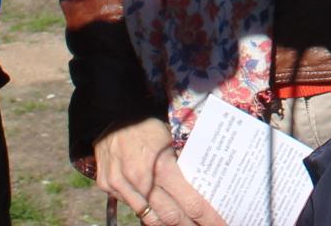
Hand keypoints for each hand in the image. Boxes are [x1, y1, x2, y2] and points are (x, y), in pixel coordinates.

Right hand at [94, 118, 226, 225]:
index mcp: (162, 166)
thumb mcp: (170, 141)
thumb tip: (202, 186)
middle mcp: (141, 180)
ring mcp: (122, 186)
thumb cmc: (147, 126)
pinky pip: (134, 209)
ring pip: (151, 219)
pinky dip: (150, 214)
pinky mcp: (109, 188)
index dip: (207, 217)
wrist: (110, 116)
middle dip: (191, 224)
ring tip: (186, 224)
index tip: (221, 224)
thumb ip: (181, 165)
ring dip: (171, 224)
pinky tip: (162, 216)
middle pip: (172, 216)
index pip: (190, 201)